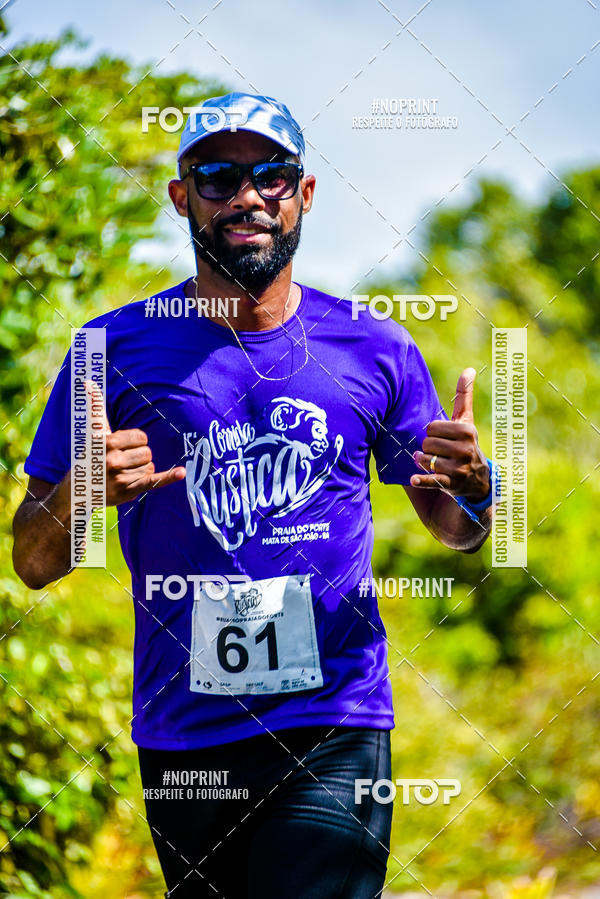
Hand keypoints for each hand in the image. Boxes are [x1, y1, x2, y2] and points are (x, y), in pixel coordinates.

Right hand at [84, 380, 185, 505]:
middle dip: (139, 458)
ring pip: (150, 467)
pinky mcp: (128, 492)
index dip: (136, 443)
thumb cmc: (90, 457)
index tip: (124, 449)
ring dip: (140, 471)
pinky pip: (153, 481)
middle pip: (147, 453)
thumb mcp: (93, 433)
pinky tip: (182, 472)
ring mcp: (120, 477)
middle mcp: (112, 459)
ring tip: (122, 475)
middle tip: (122, 464)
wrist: (77, 491)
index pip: (142, 438)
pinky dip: (168, 477)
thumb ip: (95, 408)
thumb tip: (87, 381)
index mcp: (106, 441)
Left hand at [410, 368, 489, 500]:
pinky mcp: (451, 484)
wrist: (478, 479)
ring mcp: (459, 469)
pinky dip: (422, 480)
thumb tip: (468, 369)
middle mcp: (465, 450)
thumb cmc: (466, 443)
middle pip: (427, 443)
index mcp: (467, 431)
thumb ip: (464, 396)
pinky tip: (413, 479)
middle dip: (428, 447)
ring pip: (425, 459)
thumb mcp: (466, 421)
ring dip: (424, 461)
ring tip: (435, 463)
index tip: (442, 438)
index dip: (432, 433)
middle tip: (440, 452)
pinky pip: (432, 480)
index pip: (432, 427)